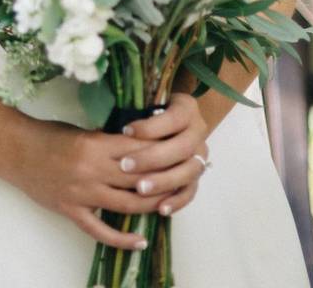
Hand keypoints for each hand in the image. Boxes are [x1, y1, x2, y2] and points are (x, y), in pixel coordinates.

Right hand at [6, 116, 187, 250]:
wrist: (16, 150)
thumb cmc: (49, 136)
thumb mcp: (83, 132)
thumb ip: (109, 142)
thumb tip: (141, 149)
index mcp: (95, 145)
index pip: (139, 152)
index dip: (161, 155)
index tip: (178, 156)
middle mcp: (91, 171)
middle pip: (138, 180)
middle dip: (164, 181)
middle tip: (183, 182)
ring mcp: (81, 194)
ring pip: (126, 205)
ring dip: (151, 207)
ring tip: (169, 206)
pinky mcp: (71, 211)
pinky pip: (100, 230)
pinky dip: (121, 239)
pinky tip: (140, 240)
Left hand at [118, 92, 209, 217]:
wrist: (175, 122)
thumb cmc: (151, 110)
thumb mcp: (146, 102)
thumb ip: (136, 110)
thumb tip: (111, 118)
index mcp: (186, 109)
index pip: (172, 118)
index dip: (150, 127)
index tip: (125, 131)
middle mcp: (198, 132)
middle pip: (181, 148)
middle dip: (153, 158)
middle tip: (125, 165)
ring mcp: (200, 155)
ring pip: (188, 172)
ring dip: (164, 181)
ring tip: (140, 188)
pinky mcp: (196, 175)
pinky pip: (191, 191)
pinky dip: (177, 201)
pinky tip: (161, 209)